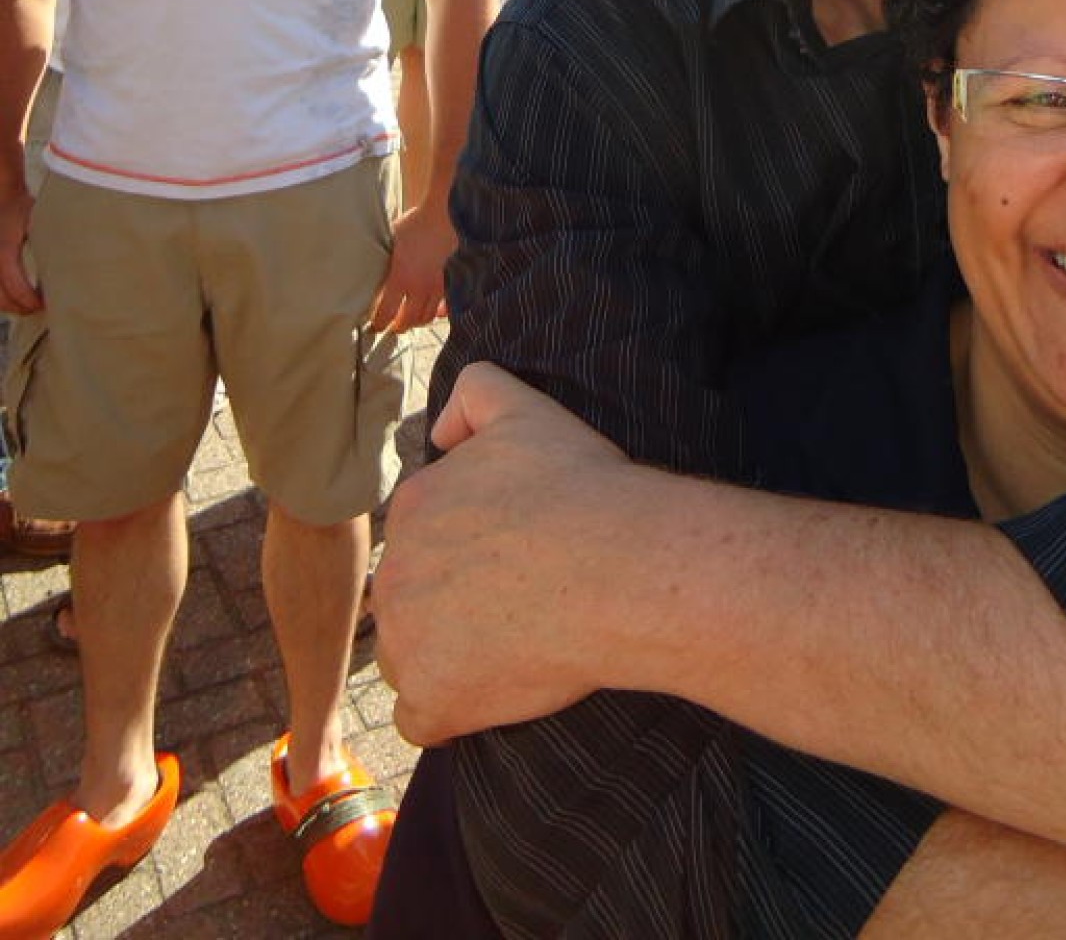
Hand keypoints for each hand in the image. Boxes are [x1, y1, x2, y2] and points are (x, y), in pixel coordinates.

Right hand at [0, 187, 41, 315]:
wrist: (2, 200)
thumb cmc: (23, 209)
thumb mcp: (39, 219)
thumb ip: (52, 239)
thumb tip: (76, 257)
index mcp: (4, 247)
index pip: (12, 280)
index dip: (27, 298)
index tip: (43, 303)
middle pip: (1, 296)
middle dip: (20, 307)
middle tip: (41, 307)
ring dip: (12, 305)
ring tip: (32, 304)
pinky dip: (5, 298)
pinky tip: (20, 295)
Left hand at [368, 199, 452, 332]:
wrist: (440, 217)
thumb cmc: (412, 226)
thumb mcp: (387, 241)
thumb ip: (379, 262)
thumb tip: (363, 272)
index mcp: (400, 278)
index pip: (386, 313)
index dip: (379, 324)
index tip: (374, 326)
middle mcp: (418, 287)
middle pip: (407, 321)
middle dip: (397, 327)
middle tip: (390, 327)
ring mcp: (434, 286)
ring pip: (426, 316)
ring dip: (416, 322)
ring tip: (408, 320)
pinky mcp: (446, 281)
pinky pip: (443, 305)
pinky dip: (437, 312)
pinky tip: (433, 312)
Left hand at [373, 363, 637, 743]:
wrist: (622, 567)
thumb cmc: (582, 489)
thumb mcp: (526, 410)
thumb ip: (474, 395)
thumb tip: (441, 432)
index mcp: (413, 507)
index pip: (424, 538)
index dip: (470, 549)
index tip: (516, 555)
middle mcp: (395, 575)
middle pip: (410, 598)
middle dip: (450, 603)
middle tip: (520, 601)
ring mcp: (409, 643)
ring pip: (410, 657)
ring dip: (447, 657)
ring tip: (512, 645)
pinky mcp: (433, 702)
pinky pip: (422, 719)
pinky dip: (453, 711)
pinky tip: (498, 687)